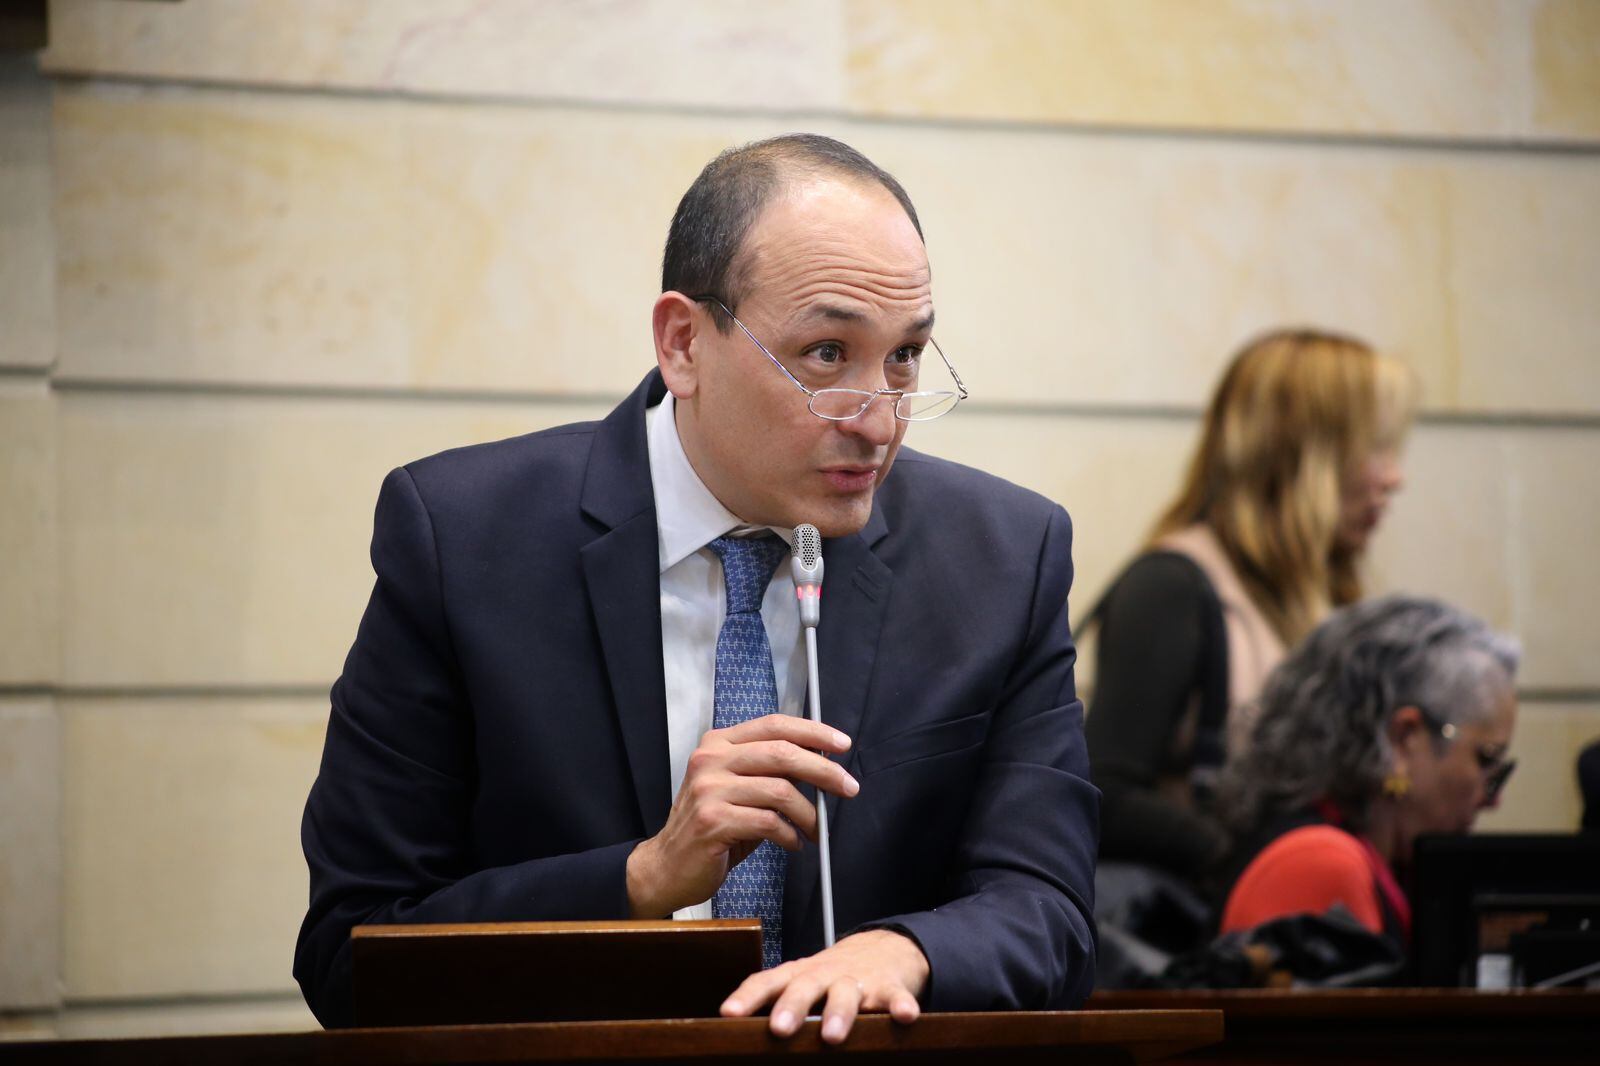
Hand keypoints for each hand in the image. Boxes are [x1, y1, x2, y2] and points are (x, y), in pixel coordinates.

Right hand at [626, 714, 856, 917]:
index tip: (842, 743)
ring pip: (780, 791)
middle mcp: (710, 760)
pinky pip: (768, 823)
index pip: (773, 725)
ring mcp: (708, 790)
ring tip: (817, 830)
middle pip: (783, 753)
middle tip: (848, 787)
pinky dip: (790, 835)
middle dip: (824, 771)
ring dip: (809, 814)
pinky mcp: (712, 822)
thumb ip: (769, 772)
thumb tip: (819, 763)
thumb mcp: (737, 790)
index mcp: (717, 744)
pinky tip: (793, 843)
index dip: (813, 731)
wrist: (666, 867)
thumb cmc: (710, 829)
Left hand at [721, 929, 928, 1043]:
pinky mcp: (889, 987)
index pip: (767, 982)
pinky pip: (895, 997)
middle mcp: (824, 975)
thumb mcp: (802, 984)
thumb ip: (777, 1005)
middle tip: (779, 1028)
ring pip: (846, 995)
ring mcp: (857, 981)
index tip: (728, 1014)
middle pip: (805, 987)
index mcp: (798, 975)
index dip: (747, 997)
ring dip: (839, 1013)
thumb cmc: (831, 977)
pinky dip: (900, 1005)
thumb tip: (737, 1035)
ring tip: (832, 1036)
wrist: (883, 948)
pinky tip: (905, 1017)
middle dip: (792, 1007)